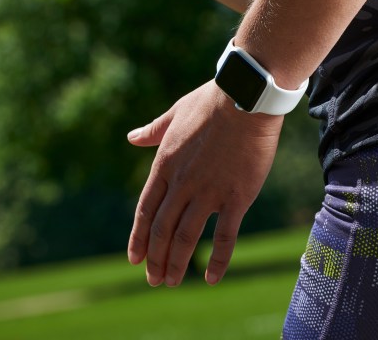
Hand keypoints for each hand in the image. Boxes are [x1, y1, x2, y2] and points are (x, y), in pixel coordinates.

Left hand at [127, 81, 282, 286]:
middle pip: (162, 229)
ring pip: (186, 237)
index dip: (139, 237)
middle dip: (155, 258)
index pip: (146, 210)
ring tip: (172, 282)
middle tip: (154, 280)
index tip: (135, 258)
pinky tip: (210, 278)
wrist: (245, 96)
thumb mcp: (175, 113)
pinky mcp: (236, 197)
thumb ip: (153, 131)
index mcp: (165, 164)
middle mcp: (182, 183)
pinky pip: (224, 236)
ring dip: (176, 263)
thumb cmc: (212, 100)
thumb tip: (132, 137)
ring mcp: (208, 192)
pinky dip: (216, 260)